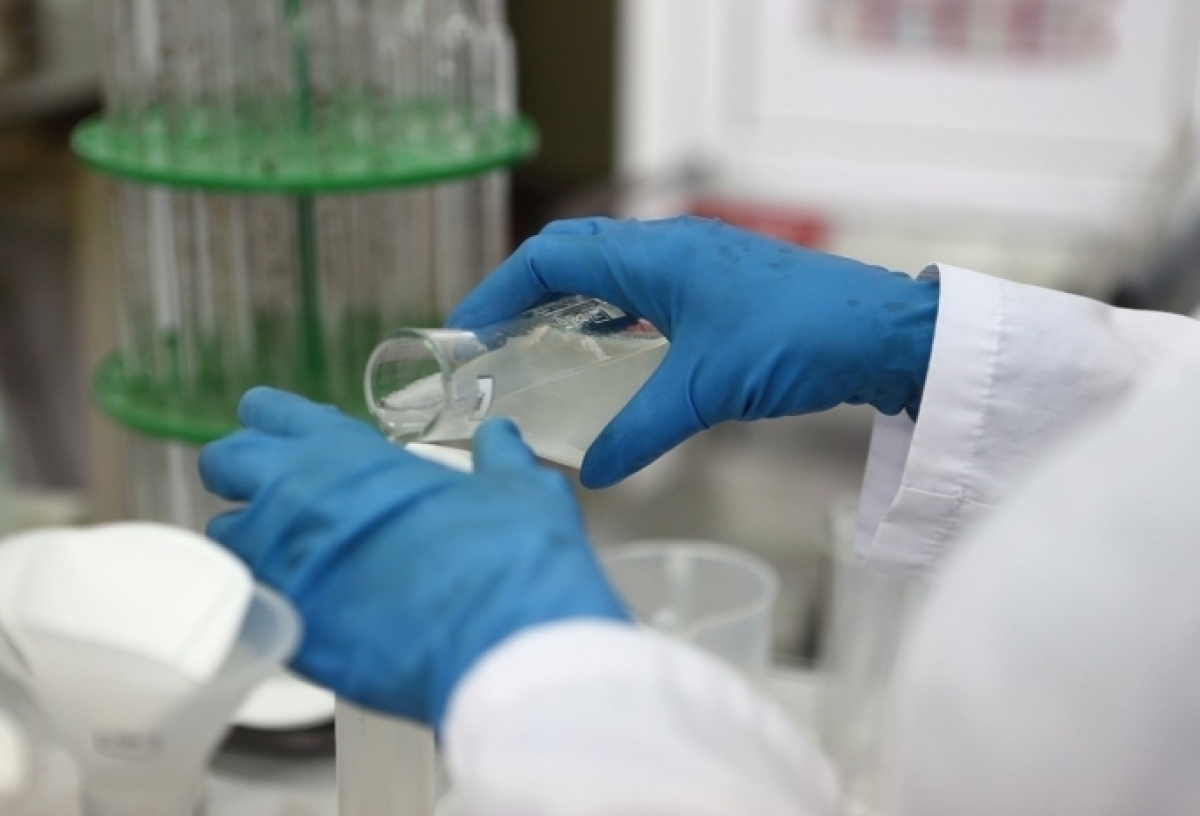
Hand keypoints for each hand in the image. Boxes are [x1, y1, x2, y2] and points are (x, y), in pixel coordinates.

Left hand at [198, 388, 628, 728]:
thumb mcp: (518, 489)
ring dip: (251, 541)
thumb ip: (498, 457)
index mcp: (347, 453)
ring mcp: (281, 562)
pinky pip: (249, 603)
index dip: (273, 424)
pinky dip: (272, 600)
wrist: (502, 642)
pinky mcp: (282, 627)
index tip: (285, 438)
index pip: (272, 414)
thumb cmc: (509, 556)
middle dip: (242, 475)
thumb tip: (500, 436)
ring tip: (297, 560)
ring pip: (224, 537)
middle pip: (224, 463)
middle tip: (282, 495)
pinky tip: (312, 611)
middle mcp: (297, 496)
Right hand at [448, 216, 939, 488]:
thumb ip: (640, 431)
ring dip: (567, 304)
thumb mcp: (704, 392)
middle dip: (523, 294)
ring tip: (537, 348)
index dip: (497, 290)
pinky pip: (644, 291)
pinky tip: (609, 354)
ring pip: (609, 272)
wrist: (884, 331)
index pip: (549, 256)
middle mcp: (668, 246)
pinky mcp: (720, 286)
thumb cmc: (795, 340)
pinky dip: (610, 316)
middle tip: (492, 342)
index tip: (464, 330)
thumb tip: (595, 475)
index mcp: (652, 253)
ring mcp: (697, 262)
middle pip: (572, 256)